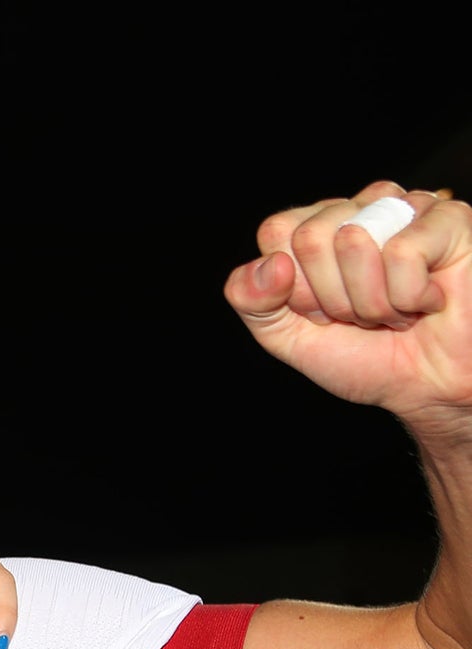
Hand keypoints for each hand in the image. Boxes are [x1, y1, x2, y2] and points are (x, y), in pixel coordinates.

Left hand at [227, 185, 471, 430]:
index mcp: (318, 228)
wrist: (428, 387)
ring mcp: (406, 208)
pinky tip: (427, 301)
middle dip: (333, 297)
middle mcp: (361, 209)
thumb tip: (268, 265)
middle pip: (311, 237)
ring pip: (353, 239)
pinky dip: (410, 295)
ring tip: (395, 310)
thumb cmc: (366, 357)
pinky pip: (403, 252)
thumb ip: (253, 302)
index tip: (322, 313)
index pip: (277, 232)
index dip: (295, 287)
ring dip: (372, 300)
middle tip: (363, 315)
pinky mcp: (450, 218)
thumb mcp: (289, 337)